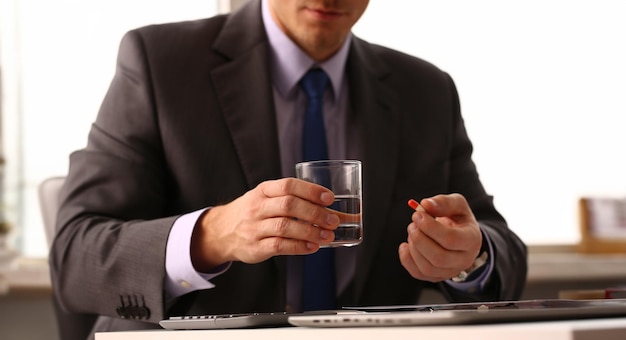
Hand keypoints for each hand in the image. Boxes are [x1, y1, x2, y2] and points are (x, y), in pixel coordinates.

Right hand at [190, 178, 339, 270]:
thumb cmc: (253, 213)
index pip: (288, 185)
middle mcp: (258, 207)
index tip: (329, 198)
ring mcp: (255, 227)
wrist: (221, 231)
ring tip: (328, 236)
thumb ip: (296, 201)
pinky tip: (312, 247)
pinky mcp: (255, 247)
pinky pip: (278, 246)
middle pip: (288, 205)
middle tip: (333, 220)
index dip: (310, 190)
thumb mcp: (268, 199)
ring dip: (310, 232)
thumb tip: (335, 210)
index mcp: (264, 190)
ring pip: (284, 227)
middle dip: (314, 213)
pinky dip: (298, 247)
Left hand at [398, 193, 481, 281]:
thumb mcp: (457, 205)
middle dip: (420, 239)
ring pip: (427, 267)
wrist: (460, 236)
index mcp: (472, 240)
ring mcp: (450, 271)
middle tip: (413, 224)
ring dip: (413, 247)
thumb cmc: (458, 219)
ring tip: (412, 231)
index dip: (430, 227)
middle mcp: (464, 260)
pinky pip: (418, 273)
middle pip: (438, 258)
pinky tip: (407, 245)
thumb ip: (444, 202)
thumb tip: (425, 205)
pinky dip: (406, 258)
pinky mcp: (436, 276)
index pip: (451, 239)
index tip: (417, 215)